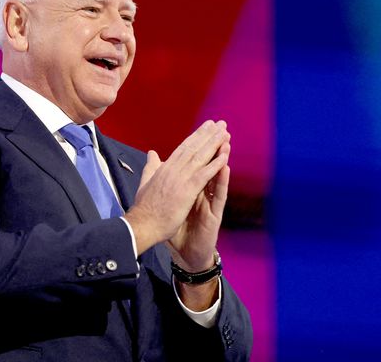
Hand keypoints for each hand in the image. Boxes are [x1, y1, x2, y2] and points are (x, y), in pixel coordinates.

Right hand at [124, 120, 229, 254]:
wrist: (142, 225)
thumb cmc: (144, 208)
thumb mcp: (145, 182)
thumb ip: (151, 167)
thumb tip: (152, 153)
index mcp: (164, 168)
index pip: (183, 148)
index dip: (196, 136)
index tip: (207, 127)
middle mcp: (172, 169)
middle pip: (193, 148)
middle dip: (208, 135)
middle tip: (221, 123)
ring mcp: (180, 179)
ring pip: (200, 157)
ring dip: (214, 144)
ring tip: (225, 133)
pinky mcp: (186, 191)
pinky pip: (204, 174)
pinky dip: (214, 164)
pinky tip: (225, 155)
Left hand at [167, 140, 229, 271]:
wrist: (186, 254)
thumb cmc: (178, 229)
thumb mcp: (168, 204)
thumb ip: (163, 183)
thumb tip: (156, 166)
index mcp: (191, 188)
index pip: (195, 163)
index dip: (199, 146)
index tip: (203, 127)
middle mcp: (203, 192)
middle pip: (209, 165)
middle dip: (214, 146)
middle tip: (221, 127)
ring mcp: (210, 203)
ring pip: (217, 177)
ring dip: (221, 158)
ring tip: (225, 140)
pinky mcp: (214, 215)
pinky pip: (218, 196)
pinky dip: (221, 181)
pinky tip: (224, 166)